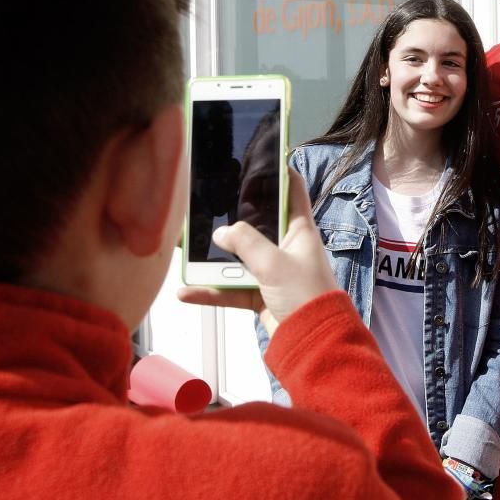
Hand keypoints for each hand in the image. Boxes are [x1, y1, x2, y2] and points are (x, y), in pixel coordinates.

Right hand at [177, 168, 335, 337]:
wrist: (313, 342)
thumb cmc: (305, 295)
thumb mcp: (274, 263)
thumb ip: (245, 243)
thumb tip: (221, 231)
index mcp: (300, 230)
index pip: (292, 192)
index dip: (280, 173)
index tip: (261, 157)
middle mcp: (286, 247)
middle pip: (257, 224)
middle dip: (232, 216)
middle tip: (207, 200)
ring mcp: (272, 272)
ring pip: (239, 258)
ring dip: (215, 259)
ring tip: (186, 248)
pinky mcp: (261, 295)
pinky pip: (231, 288)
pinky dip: (211, 291)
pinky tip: (187, 291)